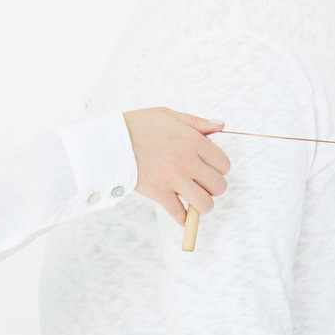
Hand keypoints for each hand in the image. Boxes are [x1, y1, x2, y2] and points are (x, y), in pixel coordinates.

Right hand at [123, 109, 230, 224]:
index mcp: (193, 142)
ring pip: (204, 204)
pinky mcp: (158, 193)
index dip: (219, 169)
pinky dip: (183, 218)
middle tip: (201, 185)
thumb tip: (221, 125)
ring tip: (194, 200)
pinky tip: (181, 213)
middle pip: (219, 186)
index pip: (224, 164)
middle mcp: (187, 161)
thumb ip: (197, 122)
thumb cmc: (138, 125)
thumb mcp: (169, 115)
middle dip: (213, 188)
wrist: (110, 140)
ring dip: (202, 205)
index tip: (209, 169)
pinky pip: (180, 214)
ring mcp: (173, 179)